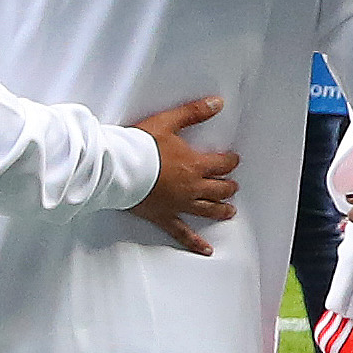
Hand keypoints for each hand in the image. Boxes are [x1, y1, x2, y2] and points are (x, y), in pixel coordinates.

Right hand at [124, 98, 240, 257]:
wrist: (119, 167)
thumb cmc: (140, 145)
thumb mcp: (168, 122)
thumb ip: (194, 113)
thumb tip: (217, 103)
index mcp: (195, 164)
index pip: (222, 164)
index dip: (230, 161)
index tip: (233, 159)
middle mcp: (192, 187)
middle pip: (219, 188)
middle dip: (228, 185)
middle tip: (233, 185)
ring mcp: (179, 204)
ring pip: (208, 209)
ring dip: (221, 209)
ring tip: (229, 211)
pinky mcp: (164, 216)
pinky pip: (183, 233)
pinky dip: (195, 243)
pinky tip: (206, 249)